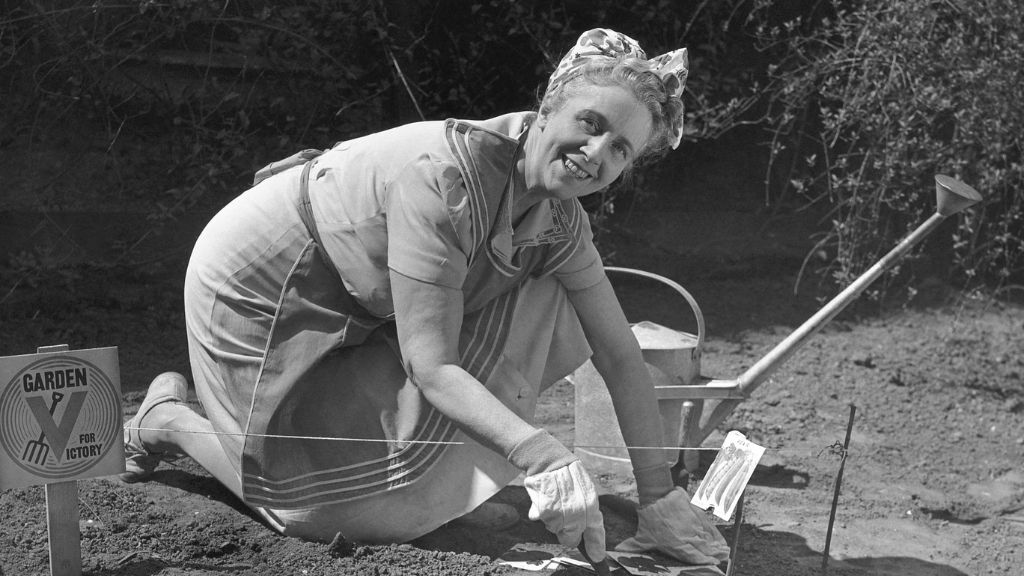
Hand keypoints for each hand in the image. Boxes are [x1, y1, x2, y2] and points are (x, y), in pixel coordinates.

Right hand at [508, 429, 606, 561]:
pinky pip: (544, 522)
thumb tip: (580, 534)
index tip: (597, 558)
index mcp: (592, 506)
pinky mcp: (546, 512)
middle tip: (565, 519)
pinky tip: (545, 501)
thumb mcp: (584, 490)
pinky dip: (542, 515)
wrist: (551, 461)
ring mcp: (562, 514)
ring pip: (556, 530)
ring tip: (554, 503)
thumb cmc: (569, 476)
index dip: (597, 546)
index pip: (596, 532)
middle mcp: (579, 513)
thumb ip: (585, 512)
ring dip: (554, 522)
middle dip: (569, 533)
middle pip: (572, 538)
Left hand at [615, 486, 728, 564]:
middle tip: (722, 561)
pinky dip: (716, 534)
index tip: (712, 565)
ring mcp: (694, 526)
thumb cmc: (649, 519)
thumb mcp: (643, 536)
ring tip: (725, 553)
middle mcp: (688, 537)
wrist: (657, 497)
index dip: (703, 561)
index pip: (693, 556)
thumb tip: (619, 550)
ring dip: (717, 546)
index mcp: (677, 545)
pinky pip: (709, 527)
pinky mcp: (697, 516)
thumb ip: (635, 546)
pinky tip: (721, 540)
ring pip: (708, 538)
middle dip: (713, 556)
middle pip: (704, 549)